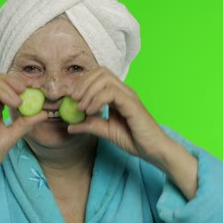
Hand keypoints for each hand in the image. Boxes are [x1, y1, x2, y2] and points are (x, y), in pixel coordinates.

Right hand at [0, 73, 46, 211]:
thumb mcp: (14, 135)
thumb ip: (27, 122)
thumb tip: (44, 113)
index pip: (2, 84)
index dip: (18, 82)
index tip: (33, 87)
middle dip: (13, 79)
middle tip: (28, 88)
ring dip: (9, 85)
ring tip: (21, 99)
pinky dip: (3, 93)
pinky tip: (15, 103)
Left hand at [68, 66, 197, 198]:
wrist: (153, 150)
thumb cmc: (134, 139)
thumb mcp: (106, 131)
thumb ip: (89, 126)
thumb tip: (70, 126)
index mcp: (117, 94)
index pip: (98, 76)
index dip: (83, 83)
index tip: (71, 97)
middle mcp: (124, 91)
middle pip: (100, 72)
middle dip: (83, 83)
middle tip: (73, 99)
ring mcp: (129, 95)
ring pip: (105, 79)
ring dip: (88, 91)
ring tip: (82, 107)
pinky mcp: (132, 104)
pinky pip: (111, 92)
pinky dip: (97, 99)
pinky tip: (91, 111)